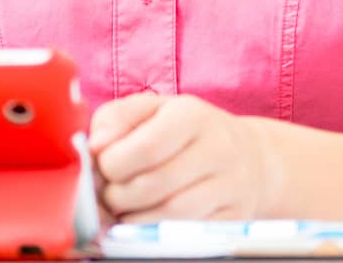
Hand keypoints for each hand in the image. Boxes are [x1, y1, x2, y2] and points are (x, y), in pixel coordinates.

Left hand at [89, 92, 280, 222]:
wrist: (248, 156)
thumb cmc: (186, 132)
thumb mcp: (151, 110)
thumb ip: (115, 119)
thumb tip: (94, 146)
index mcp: (192, 115)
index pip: (145, 148)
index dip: (112, 165)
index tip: (104, 168)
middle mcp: (218, 147)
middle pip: (152, 185)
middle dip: (117, 196)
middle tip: (110, 194)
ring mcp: (231, 184)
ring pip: (169, 214)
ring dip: (134, 219)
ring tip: (125, 209)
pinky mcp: (235, 215)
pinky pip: (187, 232)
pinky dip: (157, 232)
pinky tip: (148, 220)